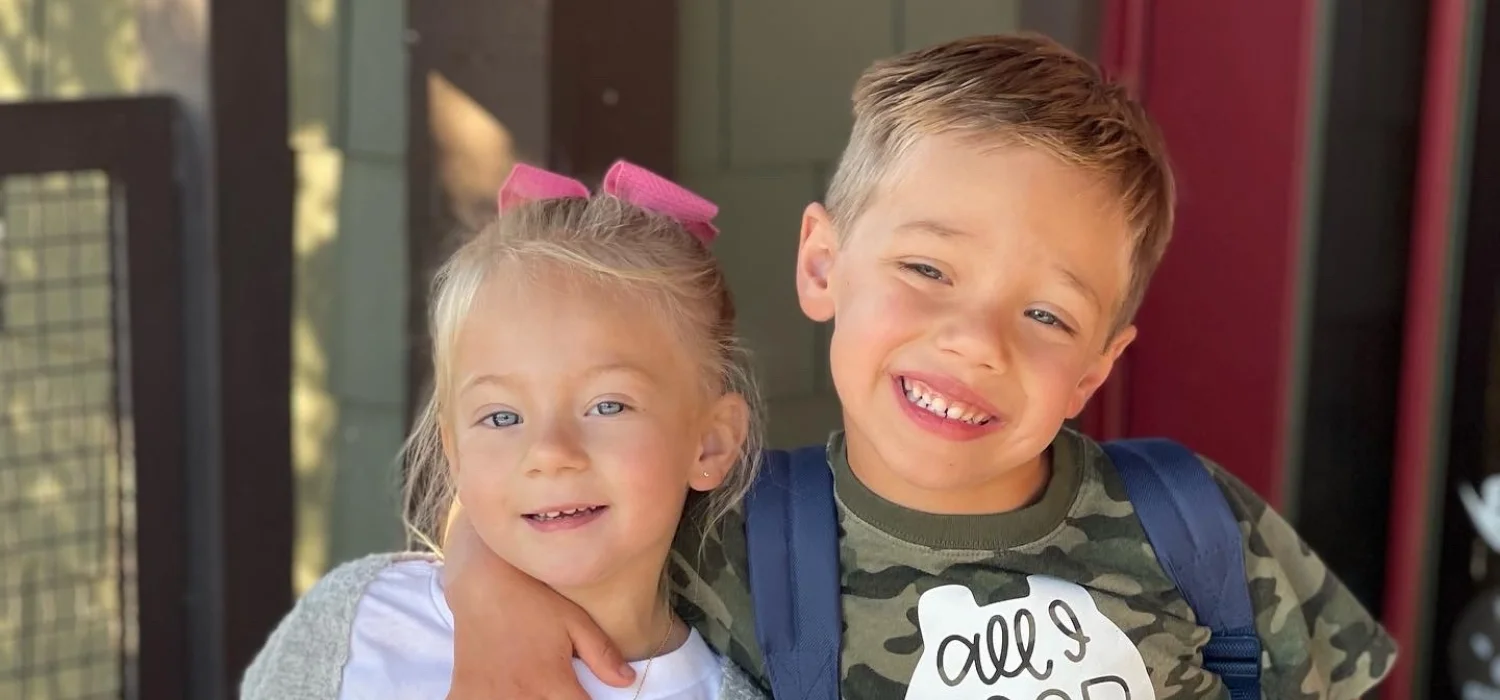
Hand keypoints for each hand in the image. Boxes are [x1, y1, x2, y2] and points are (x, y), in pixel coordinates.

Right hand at [443, 511, 635, 698]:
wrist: (483, 583)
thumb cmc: (533, 600)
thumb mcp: (575, 621)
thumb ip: (602, 654)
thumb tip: (628, 681)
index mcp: (551, 683)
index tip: (586, 696)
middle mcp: (520, 697)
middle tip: (556, 691)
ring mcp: (488, 699)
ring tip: (532, 692)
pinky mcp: (463, 694)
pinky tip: (497, 695)